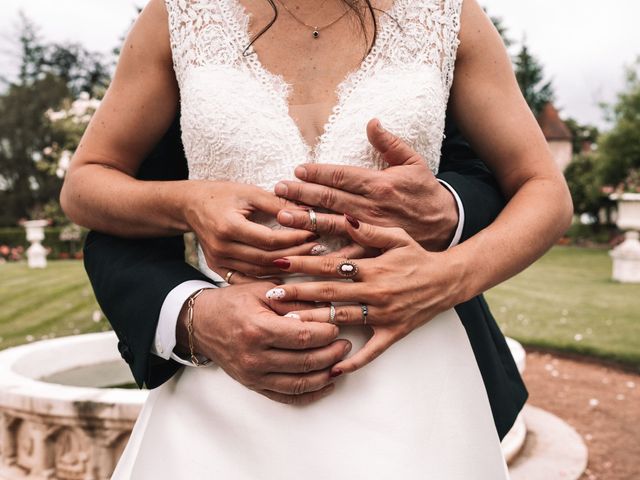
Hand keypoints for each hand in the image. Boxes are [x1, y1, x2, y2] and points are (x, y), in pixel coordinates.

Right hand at [177, 283, 351, 404]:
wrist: (201, 323)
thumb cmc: (232, 302)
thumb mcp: (262, 291)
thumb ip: (294, 299)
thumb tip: (327, 305)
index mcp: (257, 329)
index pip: (303, 337)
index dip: (326, 333)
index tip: (337, 326)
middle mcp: (254, 357)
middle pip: (305, 362)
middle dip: (332, 353)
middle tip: (345, 344)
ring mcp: (253, 375)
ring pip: (300, 383)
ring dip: (326, 374)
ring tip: (340, 362)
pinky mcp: (253, 385)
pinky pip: (287, 397)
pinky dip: (311, 394)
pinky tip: (326, 383)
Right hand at [183, 180, 321, 276]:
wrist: (190, 206)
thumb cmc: (221, 194)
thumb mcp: (249, 192)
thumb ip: (277, 203)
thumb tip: (308, 212)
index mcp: (228, 227)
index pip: (269, 239)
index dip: (294, 238)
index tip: (314, 233)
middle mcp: (222, 248)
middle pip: (266, 258)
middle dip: (295, 254)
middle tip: (317, 248)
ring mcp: (218, 261)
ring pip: (259, 271)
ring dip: (285, 267)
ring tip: (307, 258)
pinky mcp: (218, 268)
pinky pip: (247, 278)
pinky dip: (267, 278)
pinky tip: (285, 273)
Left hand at [266, 216, 465, 374]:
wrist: (448, 280)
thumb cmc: (418, 256)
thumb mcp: (396, 237)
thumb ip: (368, 231)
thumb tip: (344, 218)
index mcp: (372, 267)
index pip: (331, 265)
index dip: (303, 264)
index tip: (279, 263)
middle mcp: (375, 292)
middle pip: (330, 292)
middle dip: (298, 293)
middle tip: (271, 296)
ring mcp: (383, 315)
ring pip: (343, 319)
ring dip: (315, 322)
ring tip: (288, 325)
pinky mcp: (393, 333)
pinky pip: (372, 351)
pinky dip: (354, 361)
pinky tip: (333, 368)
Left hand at [274, 119, 458, 251]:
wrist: (447, 225)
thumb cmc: (426, 192)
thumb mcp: (413, 163)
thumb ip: (390, 143)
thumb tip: (371, 121)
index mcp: (379, 184)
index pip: (342, 175)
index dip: (318, 172)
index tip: (297, 170)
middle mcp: (372, 207)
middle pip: (331, 198)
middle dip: (302, 193)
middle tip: (278, 189)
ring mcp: (371, 229)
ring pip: (333, 224)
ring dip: (305, 219)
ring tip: (282, 216)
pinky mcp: (374, 248)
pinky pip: (347, 251)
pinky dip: (328, 252)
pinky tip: (307, 249)